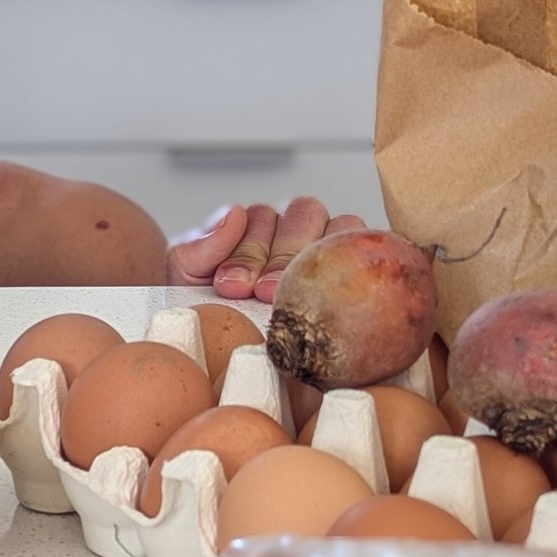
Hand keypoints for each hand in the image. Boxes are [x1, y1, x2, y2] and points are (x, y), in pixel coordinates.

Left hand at [164, 198, 366, 303]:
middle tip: (263, 293)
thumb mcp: (186, 275)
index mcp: (258, 223)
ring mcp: (329, 246)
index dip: (248, 251)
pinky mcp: (356, 272)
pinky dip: (358, 268)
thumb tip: (234, 214)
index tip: (230, 284)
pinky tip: (341, 296)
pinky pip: (370, 254)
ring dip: (317, 260)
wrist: (220, 342)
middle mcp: (297, 227)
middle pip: (307, 214)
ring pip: (342, 227)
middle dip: (281, 257)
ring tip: (292, 296)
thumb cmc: (206, 306)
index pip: (264, 217)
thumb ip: (199, 246)